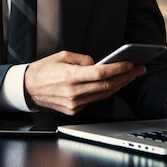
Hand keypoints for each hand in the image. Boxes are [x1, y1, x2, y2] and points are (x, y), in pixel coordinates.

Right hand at [24, 50, 146, 115]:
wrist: (28, 89)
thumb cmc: (43, 70)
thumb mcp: (62, 56)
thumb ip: (83, 59)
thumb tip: (97, 63)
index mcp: (70, 77)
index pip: (101, 73)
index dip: (118, 69)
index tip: (130, 64)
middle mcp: (74, 92)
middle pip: (107, 86)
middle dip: (126, 77)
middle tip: (138, 69)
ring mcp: (74, 104)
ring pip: (104, 95)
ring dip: (120, 85)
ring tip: (131, 76)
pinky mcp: (74, 110)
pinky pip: (95, 100)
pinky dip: (107, 92)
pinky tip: (115, 84)